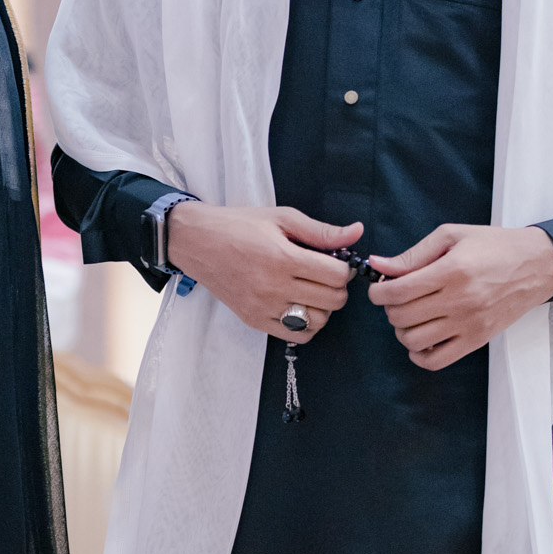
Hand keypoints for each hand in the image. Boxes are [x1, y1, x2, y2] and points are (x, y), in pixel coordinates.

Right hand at [167, 202, 362, 340]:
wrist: (196, 242)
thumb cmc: (239, 225)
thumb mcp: (281, 218)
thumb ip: (321, 231)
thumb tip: (356, 233)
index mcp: (282, 257)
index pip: (336, 275)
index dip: (344, 268)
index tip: (336, 262)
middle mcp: (273, 286)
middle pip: (332, 300)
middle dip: (337, 287)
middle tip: (326, 276)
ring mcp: (263, 307)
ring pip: (318, 321)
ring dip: (324, 307)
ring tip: (312, 291)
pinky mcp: (254, 320)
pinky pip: (296, 335)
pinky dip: (306, 324)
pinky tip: (300, 306)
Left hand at [367, 224, 552, 370]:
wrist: (537, 265)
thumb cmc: (493, 246)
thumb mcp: (452, 236)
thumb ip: (413, 255)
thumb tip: (377, 265)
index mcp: (453, 271)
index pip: (399, 291)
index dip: (379, 292)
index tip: (379, 288)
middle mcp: (461, 301)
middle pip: (403, 316)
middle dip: (389, 308)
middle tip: (396, 298)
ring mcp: (470, 324)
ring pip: (415, 341)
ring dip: (402, 330)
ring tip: (410, 316)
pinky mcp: (478, 340)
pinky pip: (437, 361)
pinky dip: (419, 354)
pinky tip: (421, 338)